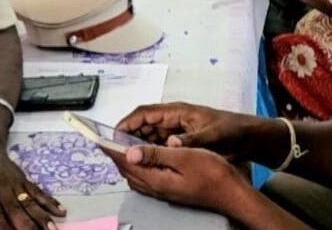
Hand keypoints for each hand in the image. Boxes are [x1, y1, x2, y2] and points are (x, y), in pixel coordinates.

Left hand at [0, 142, 63, 229]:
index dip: (3, 229)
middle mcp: (2, 189)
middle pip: (17, 211)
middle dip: (29, 227)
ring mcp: (15, 184)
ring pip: (31, 203)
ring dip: (43, 217)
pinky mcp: (23, 180)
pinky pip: (38, 192)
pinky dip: (50, 202)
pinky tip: (61, 212)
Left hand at [103, 145, 251, 214]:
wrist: (232, 193)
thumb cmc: (214, 175)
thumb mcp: (184, 157)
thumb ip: (156, 154)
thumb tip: (130, 153)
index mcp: (156, 179)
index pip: (125, 162)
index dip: (111, 148)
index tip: (99, 137)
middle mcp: (156, 188)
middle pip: (127, 170)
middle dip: (114, 153)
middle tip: (106, 138)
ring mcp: (163, 191)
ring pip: (135, 174)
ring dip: (125, 159)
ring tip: (119, 144)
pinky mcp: (170, 190)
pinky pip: (145, 177)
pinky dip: (138, 165)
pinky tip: (142, 158)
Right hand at [116, 102, 257, 160]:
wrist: (249, 137)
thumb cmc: (233, 130)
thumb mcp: (213, 135)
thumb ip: (192, 140)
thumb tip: (169, 142)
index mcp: (178, 111)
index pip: (145, 113)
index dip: (127, 122)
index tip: (113, 134)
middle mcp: (174, 119)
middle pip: (142, 124)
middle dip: (127, 135)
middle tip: (114, 150)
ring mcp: (176, 129)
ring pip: (148, 135)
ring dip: (136, 144)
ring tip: (125, 157)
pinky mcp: (180, 140)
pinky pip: (158, 143)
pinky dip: (148, 150)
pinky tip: (143, 161)